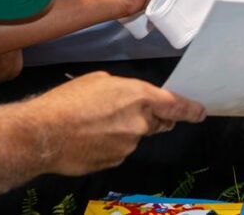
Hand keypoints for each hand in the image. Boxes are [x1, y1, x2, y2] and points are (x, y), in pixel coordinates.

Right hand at [27, 71, 205, 174]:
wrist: (42, 135)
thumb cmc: (69, 101)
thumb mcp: (101, 81)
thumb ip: (125, 90)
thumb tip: (128, 100)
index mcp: (141, 98)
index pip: (176, 106)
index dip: (191, 110)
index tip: (201, 112)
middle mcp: (140, 124)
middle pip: (157, 123)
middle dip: (151, 119)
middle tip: (127, 113)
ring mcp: (128, 146)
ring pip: (134, 137)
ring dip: (122, 131)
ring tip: (93, 124)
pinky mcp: (114, 162)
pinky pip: (118, 150)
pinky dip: (109, 144)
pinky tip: (88, 138)